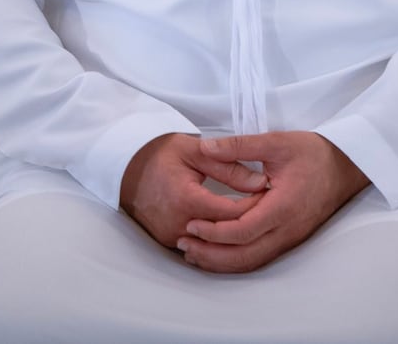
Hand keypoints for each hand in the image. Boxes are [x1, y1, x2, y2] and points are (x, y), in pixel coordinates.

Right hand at [119, 132, 267, 248]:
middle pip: (224, 232)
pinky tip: (230, 228)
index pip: (231, 213)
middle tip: (267, 206)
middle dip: (247, 220)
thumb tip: (261, 182)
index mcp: (186, 199)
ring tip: (251, 215)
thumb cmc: (162, 154)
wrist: (128, 166)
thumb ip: (229, 167)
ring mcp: (171, 236)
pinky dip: (215, 239)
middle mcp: (178, 224)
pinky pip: (198, 246)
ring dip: (232, 233)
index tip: (269, 193)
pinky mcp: (167, 242)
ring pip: (212, 244)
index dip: (254, 205)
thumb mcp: (195, 151)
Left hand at [176, 131, 369, 272]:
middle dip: (211, 254)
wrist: (346, 165)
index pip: (243, 231)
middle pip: (245, 256)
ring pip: (252, 262)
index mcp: (283, 207)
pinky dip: (237, 260)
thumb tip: (205, 146)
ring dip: (222, 262)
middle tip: (183, 245)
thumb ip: (239, 145)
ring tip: (194, 254)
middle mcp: (287, 230)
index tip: (191, 224)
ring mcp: (290, 238)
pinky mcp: (290, 239)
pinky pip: (260, 257)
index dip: (215, 232)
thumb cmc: (313, 152)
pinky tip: (219, 253)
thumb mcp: (276, 141)